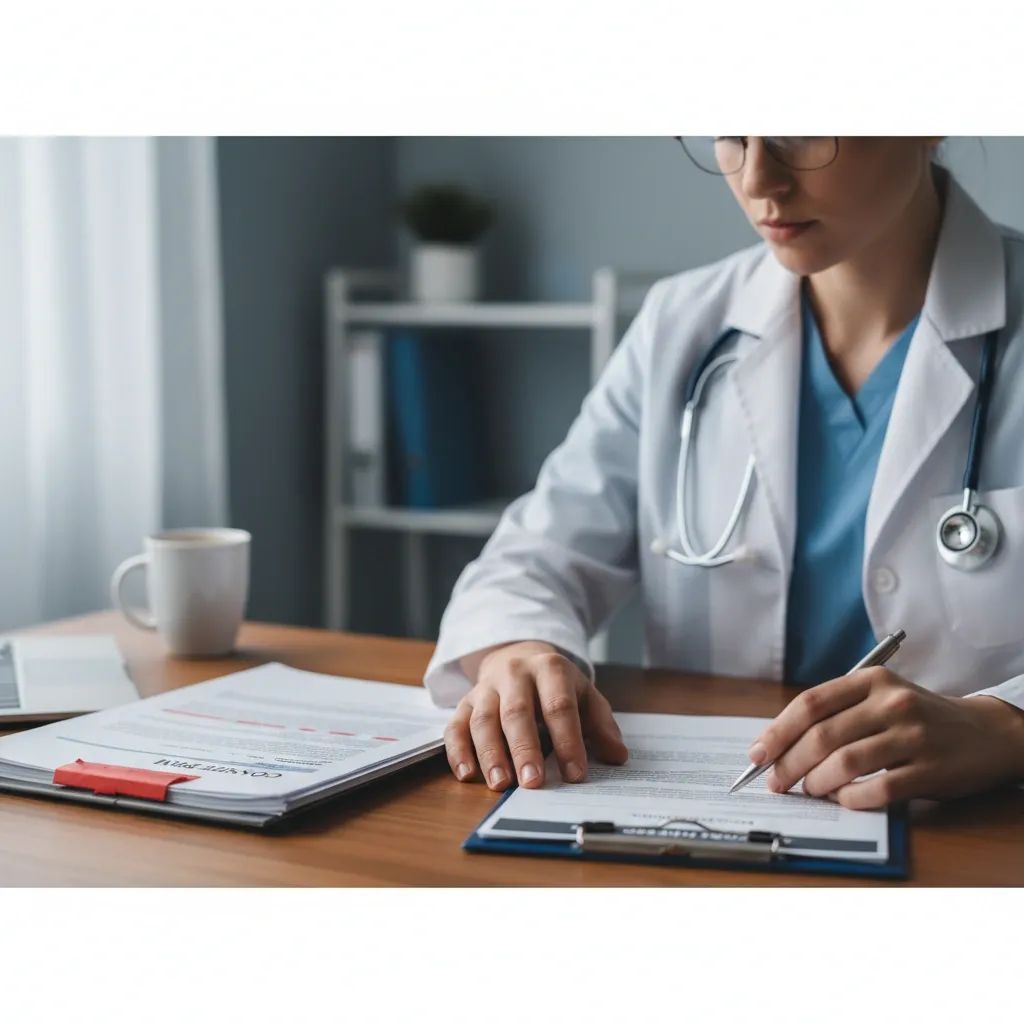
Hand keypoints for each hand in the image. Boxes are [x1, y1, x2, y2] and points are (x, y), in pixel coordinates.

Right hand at [443, 640, 627, 790]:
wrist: (518, 657)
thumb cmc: (555, 686)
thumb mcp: (585, 696)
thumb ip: (601, 725)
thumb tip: (618, 756)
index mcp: (550, 669)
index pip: (559, 706)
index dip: (568, 741)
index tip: (575, 774)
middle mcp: (515, 674)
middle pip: (517, 711)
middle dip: (524, 749)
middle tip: (532, 784)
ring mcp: (486, 687)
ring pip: (484, 719)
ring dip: (490, 754)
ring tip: (501, 784)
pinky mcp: (465, 702)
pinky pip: (455, 725)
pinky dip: (458, 751)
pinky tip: (466, 774)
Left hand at [748, 667, 1023, 808]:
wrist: (986, 733)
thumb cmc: (918, 718)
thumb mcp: (880, 698)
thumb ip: (837, 713)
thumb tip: (780, 745)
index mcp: (871, 680)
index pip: (810, 703)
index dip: (777, 731)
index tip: (757, 754)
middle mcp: (891, 703)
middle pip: (822, 735)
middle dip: (789, 763)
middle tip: (776, 782)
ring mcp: (913, 735)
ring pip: (845, 762)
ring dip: (817, 782)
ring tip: (810, 790)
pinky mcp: (930, 769)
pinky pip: (878, 789)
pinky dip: (852, 799)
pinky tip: (844, 800)